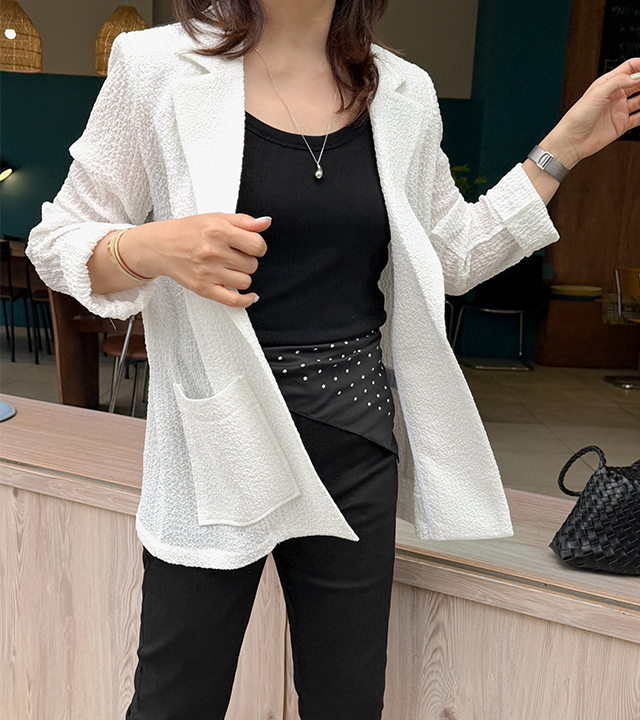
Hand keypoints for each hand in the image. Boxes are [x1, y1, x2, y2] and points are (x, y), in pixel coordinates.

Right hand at [121, 212, 269, 307]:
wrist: (160, 246)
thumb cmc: (189, 231)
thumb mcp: (216, 218)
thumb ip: (243, 221)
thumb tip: (266, 222)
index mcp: (218, 231)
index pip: (257, 245)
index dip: (258, 247)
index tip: (251, 247)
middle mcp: (213, 252)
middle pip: (252, 264)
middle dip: (247, 260)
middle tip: (234, 256)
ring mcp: (208, 272)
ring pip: (245, 281)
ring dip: (242, 276)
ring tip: (230, 268)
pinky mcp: (203, 288)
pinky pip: (233, 300)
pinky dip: (245, 300)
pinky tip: (250, 296)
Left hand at [543, 59, 639, 166]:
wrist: (571, 142)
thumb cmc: (577, 117)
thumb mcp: (597, 93)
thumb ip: (617, 81)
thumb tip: (635, 77)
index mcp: (607, 84)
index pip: (629, 68)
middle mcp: (615, 96)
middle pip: (638, 82)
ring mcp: (619, 110)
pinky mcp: (622, 125)